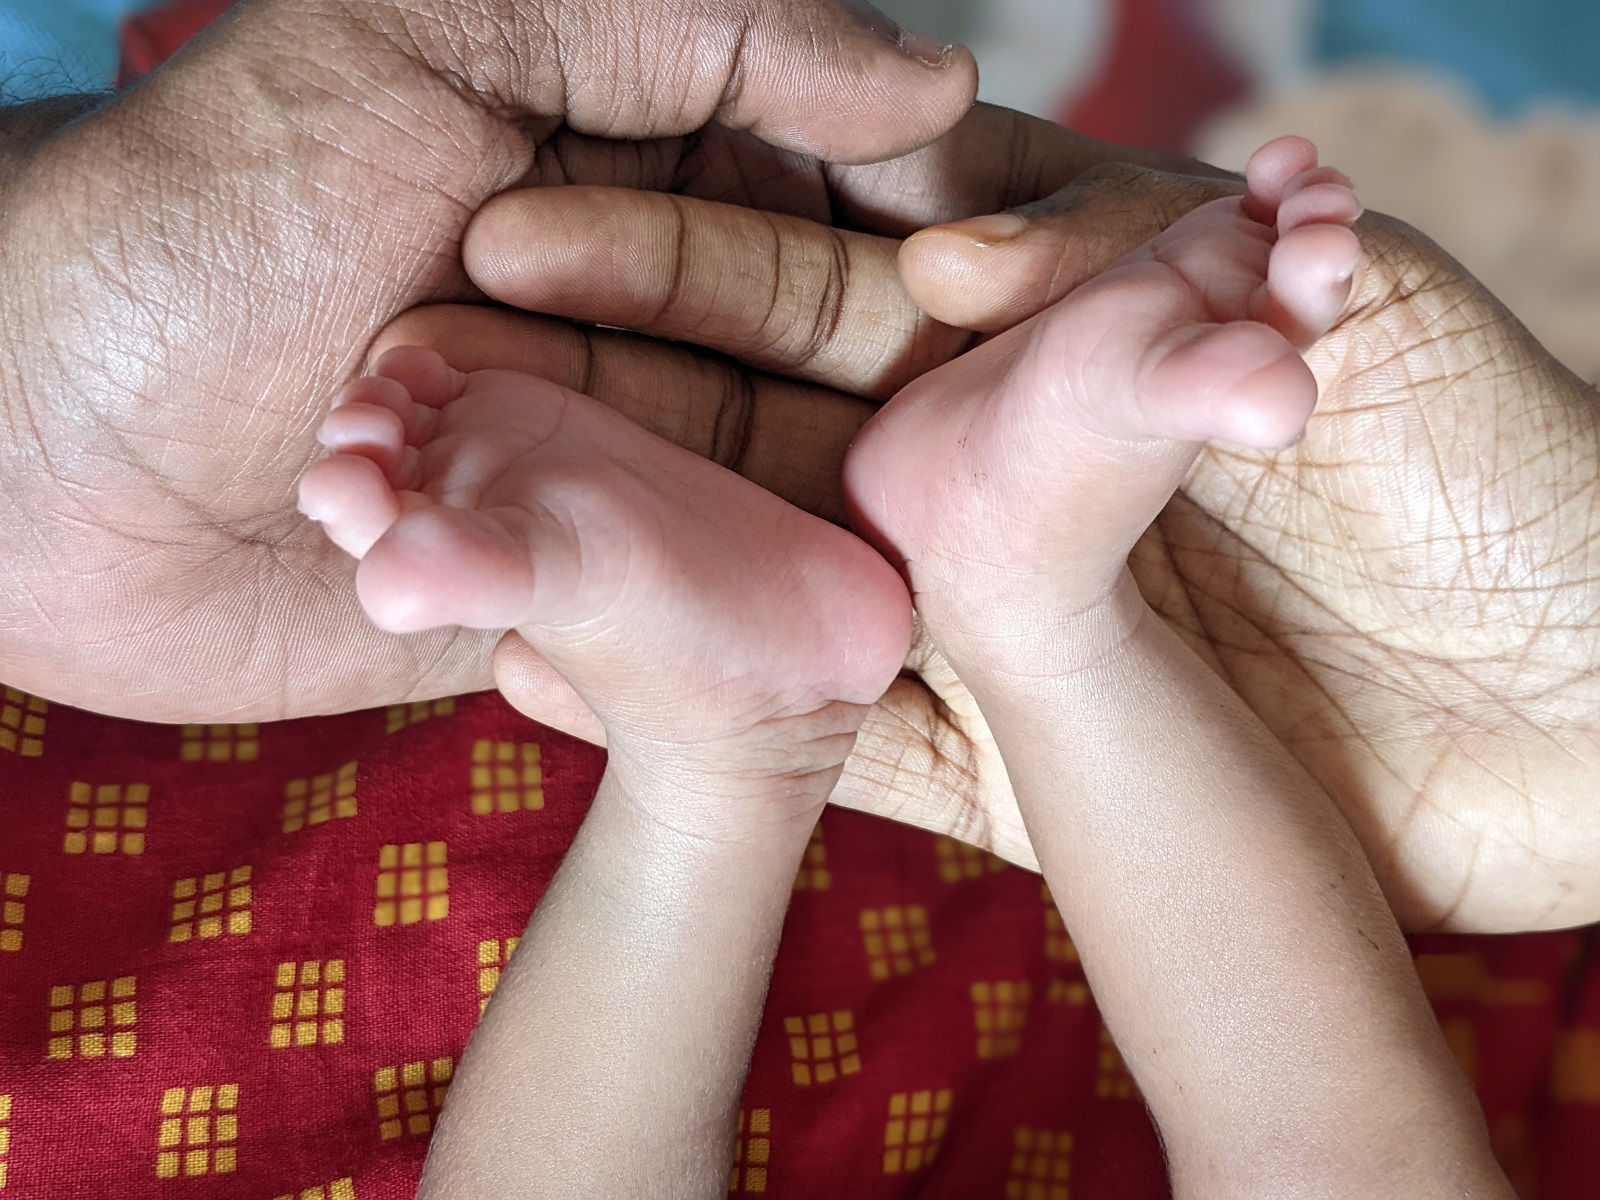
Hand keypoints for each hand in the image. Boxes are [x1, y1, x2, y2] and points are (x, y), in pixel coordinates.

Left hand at [0, 0, 976, 720]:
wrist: (30, 464)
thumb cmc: (198, 228)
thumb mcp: (427, 38)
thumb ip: (687, 31)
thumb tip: (935, 83)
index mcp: (654, 150)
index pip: (871, 178)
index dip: (956, 225)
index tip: (1010, 281)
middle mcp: (670, 297)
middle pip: (866, 340)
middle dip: (907, 380)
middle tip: (955, 434)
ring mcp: (643, 447)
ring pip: (818, 476)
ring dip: (827, 502)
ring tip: (863, 550)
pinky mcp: (604, 578)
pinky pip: (729, 597)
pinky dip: (766, 606)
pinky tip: (819, 630)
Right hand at [437, 131, 1599, 933]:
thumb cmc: (1517, 483)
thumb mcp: (1339, 321)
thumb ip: (1133, 274)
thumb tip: (925, 266)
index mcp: (1068, 319)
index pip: (834, 257)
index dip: (680, 241)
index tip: (521, 224)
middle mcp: (1000, 448)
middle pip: (762, 396)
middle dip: (592, 372)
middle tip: (411, 352)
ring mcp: (991, 596)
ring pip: (767, 552)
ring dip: (600, 533)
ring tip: (415, 511)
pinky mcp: (1014, 736)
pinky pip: (834, 721)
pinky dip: (689, 704)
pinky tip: (538, 669)